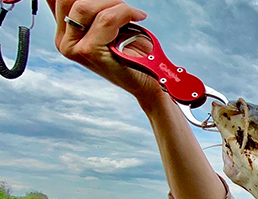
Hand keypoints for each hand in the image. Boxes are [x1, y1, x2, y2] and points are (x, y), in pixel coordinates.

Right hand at [47, 0, 164, 105]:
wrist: (147, 81)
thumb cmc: (132, 53)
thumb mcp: (107, 26)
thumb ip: (92, 11)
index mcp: (63, 33)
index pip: (59, 0)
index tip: (108, 2)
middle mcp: (63, 41)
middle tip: (123, 7)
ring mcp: (74, 48)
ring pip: (85, 6)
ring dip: (115, 4)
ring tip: (131, 14)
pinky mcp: (89, 52)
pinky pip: (106, 19)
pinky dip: (125, 12)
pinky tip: (138, 16)